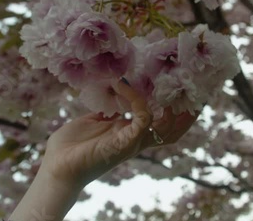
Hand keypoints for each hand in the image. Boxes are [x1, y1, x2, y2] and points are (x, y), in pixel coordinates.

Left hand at [39, 79, 198, 189]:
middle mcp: (134, 140)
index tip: (179, 93)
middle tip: (195, 96)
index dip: (174, 114)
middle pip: (170, 131)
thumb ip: (106, 110)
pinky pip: (142, 117)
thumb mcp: (91, 122)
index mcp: (128, 135)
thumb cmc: (69, 148)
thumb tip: (113, 95)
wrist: (57, 168)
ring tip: (173, 87)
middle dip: (185, 116)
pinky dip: (135, 98)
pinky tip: (122, 83)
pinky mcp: (125, 141)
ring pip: (165, 127)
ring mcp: (132, 142)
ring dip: (173, 109)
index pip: (159, 126)